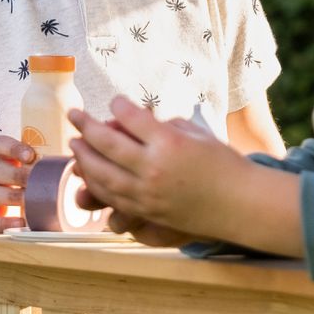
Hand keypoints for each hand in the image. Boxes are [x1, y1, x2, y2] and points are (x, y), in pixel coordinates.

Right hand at [0, 133, 33, 232]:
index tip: (30, 156)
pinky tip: (21, 222)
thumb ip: (43, 162)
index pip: (1, 145)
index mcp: (2, 157)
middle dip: (20, 176)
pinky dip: (4, 222)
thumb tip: (74, 163)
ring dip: (14, 197)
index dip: (14, 148)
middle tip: (39, 181)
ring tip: (32, 201)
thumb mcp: (25, 165)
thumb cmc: (20, 179)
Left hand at [67, 97, 241, 243]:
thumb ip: (164, 126)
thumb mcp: (196, 134)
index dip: (118, 106)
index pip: (131, 117)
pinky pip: (113, 198)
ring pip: (102, 175)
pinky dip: (96, 185)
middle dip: (85, 127)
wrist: (240, 205)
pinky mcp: (147, 212)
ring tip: (75, 145)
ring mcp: (148, 193)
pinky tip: (89, 174)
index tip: (114, 101)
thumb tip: (136, 121)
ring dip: (84, 158)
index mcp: (169, 142)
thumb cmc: (224, 164)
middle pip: (107, 145)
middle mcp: (154, 168)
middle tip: (73, 115)